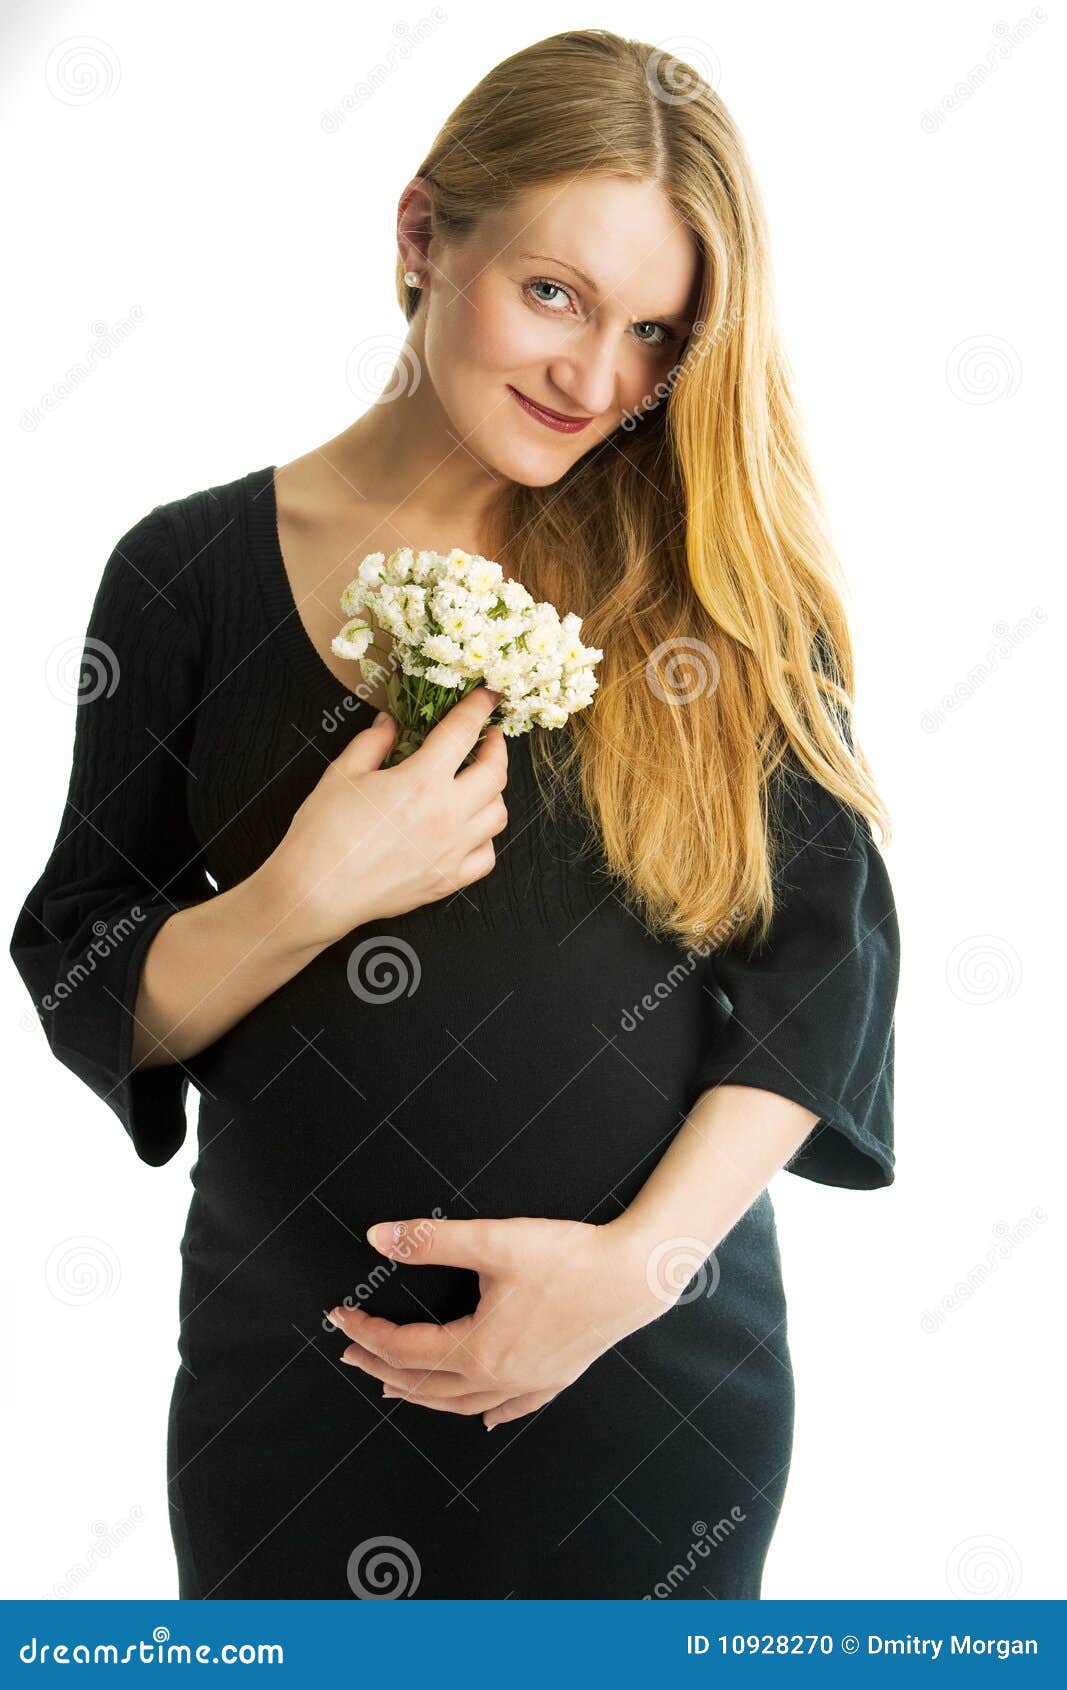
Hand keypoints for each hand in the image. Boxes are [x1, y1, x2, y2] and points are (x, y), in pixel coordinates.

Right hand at [265, 686, 507, 948]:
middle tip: (489, 738)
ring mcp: (452, 850)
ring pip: (498, 815)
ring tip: (480, 782)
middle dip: (497, 748)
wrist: (316, 891)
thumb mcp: (343, 773)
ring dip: (495, 792)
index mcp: (422, 781)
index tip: (488, 697)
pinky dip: (485, 838)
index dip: (479, 708)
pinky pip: (486, 856)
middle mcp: (447, 815)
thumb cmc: (324, 833)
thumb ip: (372, 743)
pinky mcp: (447, 880)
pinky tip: (470, 829)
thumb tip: (389, 725)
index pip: (463, 732)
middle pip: (495, 773)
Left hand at [326, 1214, 672, 1430]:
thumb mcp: (495, 1241)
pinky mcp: (553, 1379)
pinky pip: (509, 1408)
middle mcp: (499, 1378)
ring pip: (459, 1404)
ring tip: (393, 1386)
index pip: (403, 1348)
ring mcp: (528, 1384)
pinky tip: (479, 1417)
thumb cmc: (571, 1257)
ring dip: (420, 1394)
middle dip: (381, 1366)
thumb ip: (431, 1241)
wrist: (637, 1275)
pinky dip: (482, 1412)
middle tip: (351, 1352)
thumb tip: (378, 1238)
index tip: (340, 1315)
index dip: (366, 1332)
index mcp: (478, 1349)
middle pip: (424, 1383)